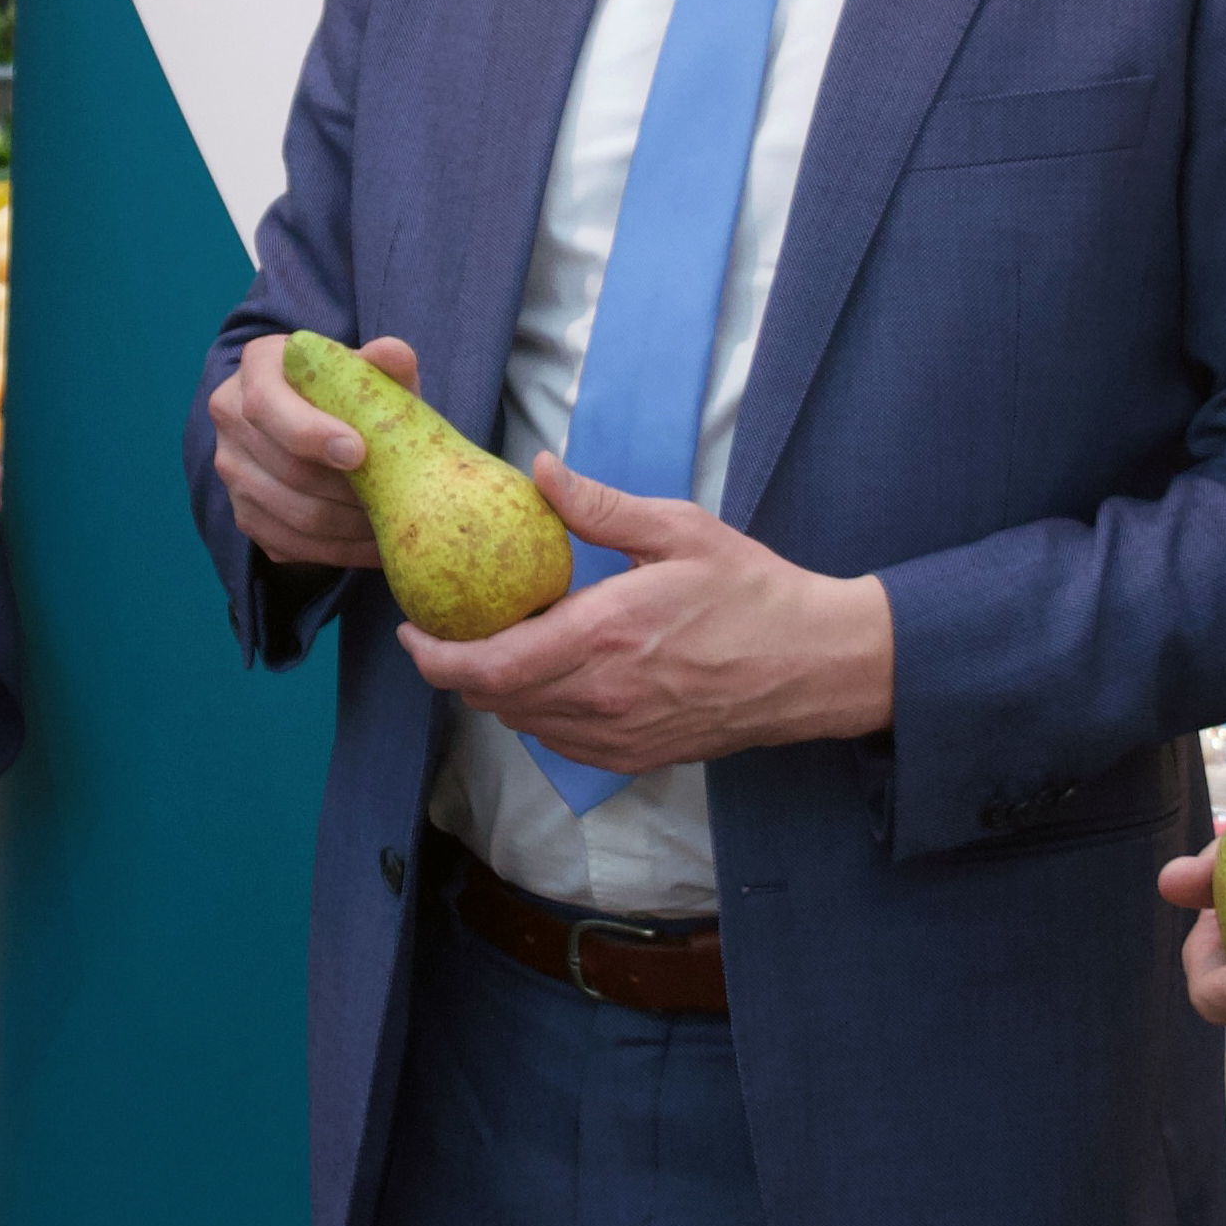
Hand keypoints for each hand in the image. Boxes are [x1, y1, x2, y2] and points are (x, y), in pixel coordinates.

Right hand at [206, 330, 406, 573]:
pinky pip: (289, 544)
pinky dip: (337, 552)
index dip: (310, 433)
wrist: (318, 417)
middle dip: (346, 490)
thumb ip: (383, 362)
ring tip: (392, 525)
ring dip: (348, 526)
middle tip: (395, 499)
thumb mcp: (366, 369)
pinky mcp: (242, 512)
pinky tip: (373, 546)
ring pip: (292, 514)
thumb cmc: (347, 388)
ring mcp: (232, 468)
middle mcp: (230, 414)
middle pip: (285, 468)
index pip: (267, 405)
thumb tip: (394, 354)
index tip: (359, 453)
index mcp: (257, 367)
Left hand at [398, 462, 894, 774]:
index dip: (434, 656)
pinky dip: (538, 712)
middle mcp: (601, 697)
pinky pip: (560, 742)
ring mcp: (618, 735)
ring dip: (497, 690)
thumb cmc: (752, 592)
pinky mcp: (636, 755)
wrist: (813, 664)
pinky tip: (553, 675)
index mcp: (602, 637)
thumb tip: (541, 470)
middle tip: (449, 630)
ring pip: (522, 723)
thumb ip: (599, 507)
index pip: (486, 666)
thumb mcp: (677, 530)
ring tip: (502, 646)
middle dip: (457, 669)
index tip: (412, 630)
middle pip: (491, 700)